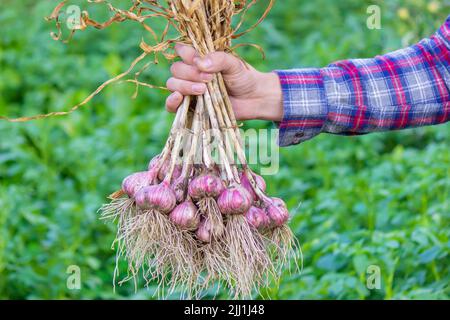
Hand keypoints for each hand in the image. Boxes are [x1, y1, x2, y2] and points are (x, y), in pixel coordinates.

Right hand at [165, 44, 283, 120]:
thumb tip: (199, 63)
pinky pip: (171, 105)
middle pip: (176, 69)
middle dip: (190, 74)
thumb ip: (218, 59)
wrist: (252, 98)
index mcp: (198, 58)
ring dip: (185, 86)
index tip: (199, 60)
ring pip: (173, 84)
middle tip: (209, 79)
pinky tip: (178, 97)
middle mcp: (190, 73)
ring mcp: (188, 90)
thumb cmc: (242, 77)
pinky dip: (171, 101)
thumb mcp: (233, 64)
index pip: (181, 50)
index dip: (187, 54)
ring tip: (203, 90)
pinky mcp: (189, 107)